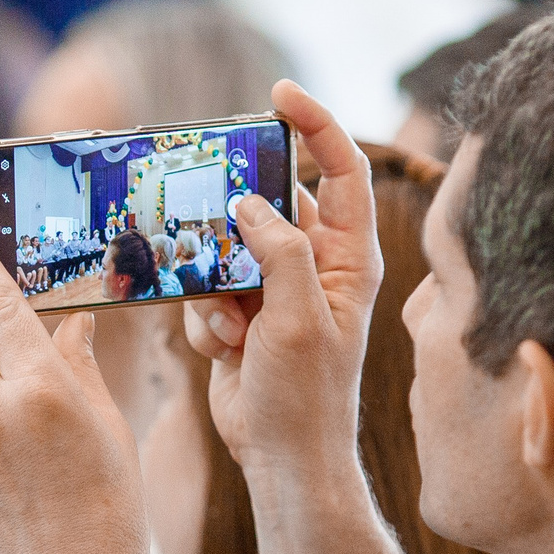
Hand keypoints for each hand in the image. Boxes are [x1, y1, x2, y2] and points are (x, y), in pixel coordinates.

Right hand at [181, 82, 381, 491]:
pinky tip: (225, 352)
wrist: (282, 460)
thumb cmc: (306, 395)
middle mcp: (314, 265)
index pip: (339, 169)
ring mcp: (275, 291)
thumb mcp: (297, 317)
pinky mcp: (240, 316)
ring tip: (233, 324)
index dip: (314, 124)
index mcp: (347, 256)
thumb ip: (278, 250)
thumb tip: (247, 201)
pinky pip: (206, 291)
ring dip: (215, 283)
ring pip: (225, 248)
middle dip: (235, 214)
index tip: (277, 94)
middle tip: (209, 209)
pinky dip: (206, 319)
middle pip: (269, 203)